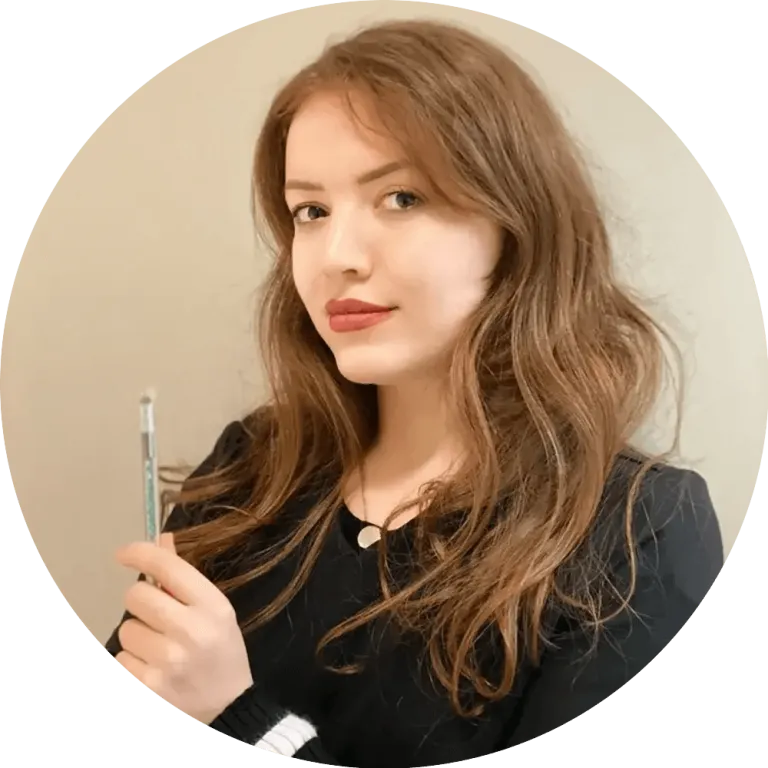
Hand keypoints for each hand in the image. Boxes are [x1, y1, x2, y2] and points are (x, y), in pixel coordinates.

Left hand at [113, 533, 252, 724]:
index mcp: (212, 606)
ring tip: (160, 649)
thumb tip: (161, 539)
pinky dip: (133, 662)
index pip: (167, 567)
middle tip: (156, 615)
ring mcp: (168, 661)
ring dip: (138, 636)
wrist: (228, 709)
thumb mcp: (214, 611)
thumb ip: (184, 577)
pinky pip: (122, 659)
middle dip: (141, 602)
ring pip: (126, 630)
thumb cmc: (221, 652)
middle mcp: (191, 630)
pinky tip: (154, 670)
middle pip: (136, 596)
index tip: (123, 554)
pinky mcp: (148, 686)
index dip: (140, 554)